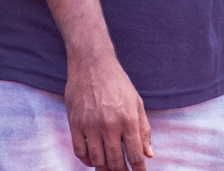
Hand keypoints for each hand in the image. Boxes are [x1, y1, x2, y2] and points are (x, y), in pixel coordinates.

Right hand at [65, 47, 152, 169]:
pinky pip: (80, 152)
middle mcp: (110, 125)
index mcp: (128, 119)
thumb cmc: (118, 83)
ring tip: (109, 167)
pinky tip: (93, 160)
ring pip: (97, 160)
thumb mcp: (137, 103)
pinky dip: (87, 160)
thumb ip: (144, 129)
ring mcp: (91, 125)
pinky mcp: (75, 124)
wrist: (92, 64)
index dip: (138, 169)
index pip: (135, 154)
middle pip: (116, 161)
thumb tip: (149, 154)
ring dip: (104, 167)